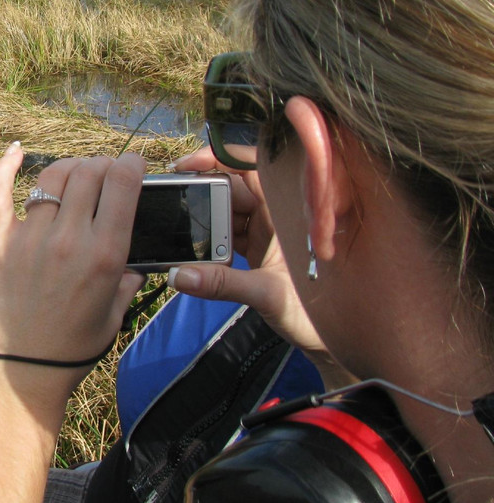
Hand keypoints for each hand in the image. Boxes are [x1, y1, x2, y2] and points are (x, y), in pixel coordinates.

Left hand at [0, 143, 146, 399]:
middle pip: (90, 171)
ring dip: (69, 168)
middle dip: (103, 164)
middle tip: (105, 173)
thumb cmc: (73, 348)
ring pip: (53, 176)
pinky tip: (15, 150)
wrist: (22, 370)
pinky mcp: (0, 243)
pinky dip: (5, 166)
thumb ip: (127, 280)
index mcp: (105, 254)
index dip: (131, 164)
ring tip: (75, 175)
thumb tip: (135, 261)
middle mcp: (69, 238)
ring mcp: (31, 237)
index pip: (123, 182)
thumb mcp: (115, 314)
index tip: (133, 165)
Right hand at [169, 147, 347, 383]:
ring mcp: (266, 233)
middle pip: (233, 188)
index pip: (252, 168)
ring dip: (204, 219)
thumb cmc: (314, 315)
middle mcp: (277, 215)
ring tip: (180, 228)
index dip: (220, 158)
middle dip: (204, 192)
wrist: (329, 344)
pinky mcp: (257, 250)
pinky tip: (194, 249)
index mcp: (288, 211)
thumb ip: (221, 284)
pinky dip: (210, 239)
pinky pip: (228, 234)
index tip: (187, 165)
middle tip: (175, 201)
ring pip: (227, 212)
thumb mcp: (267, 295)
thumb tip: (180, 275)